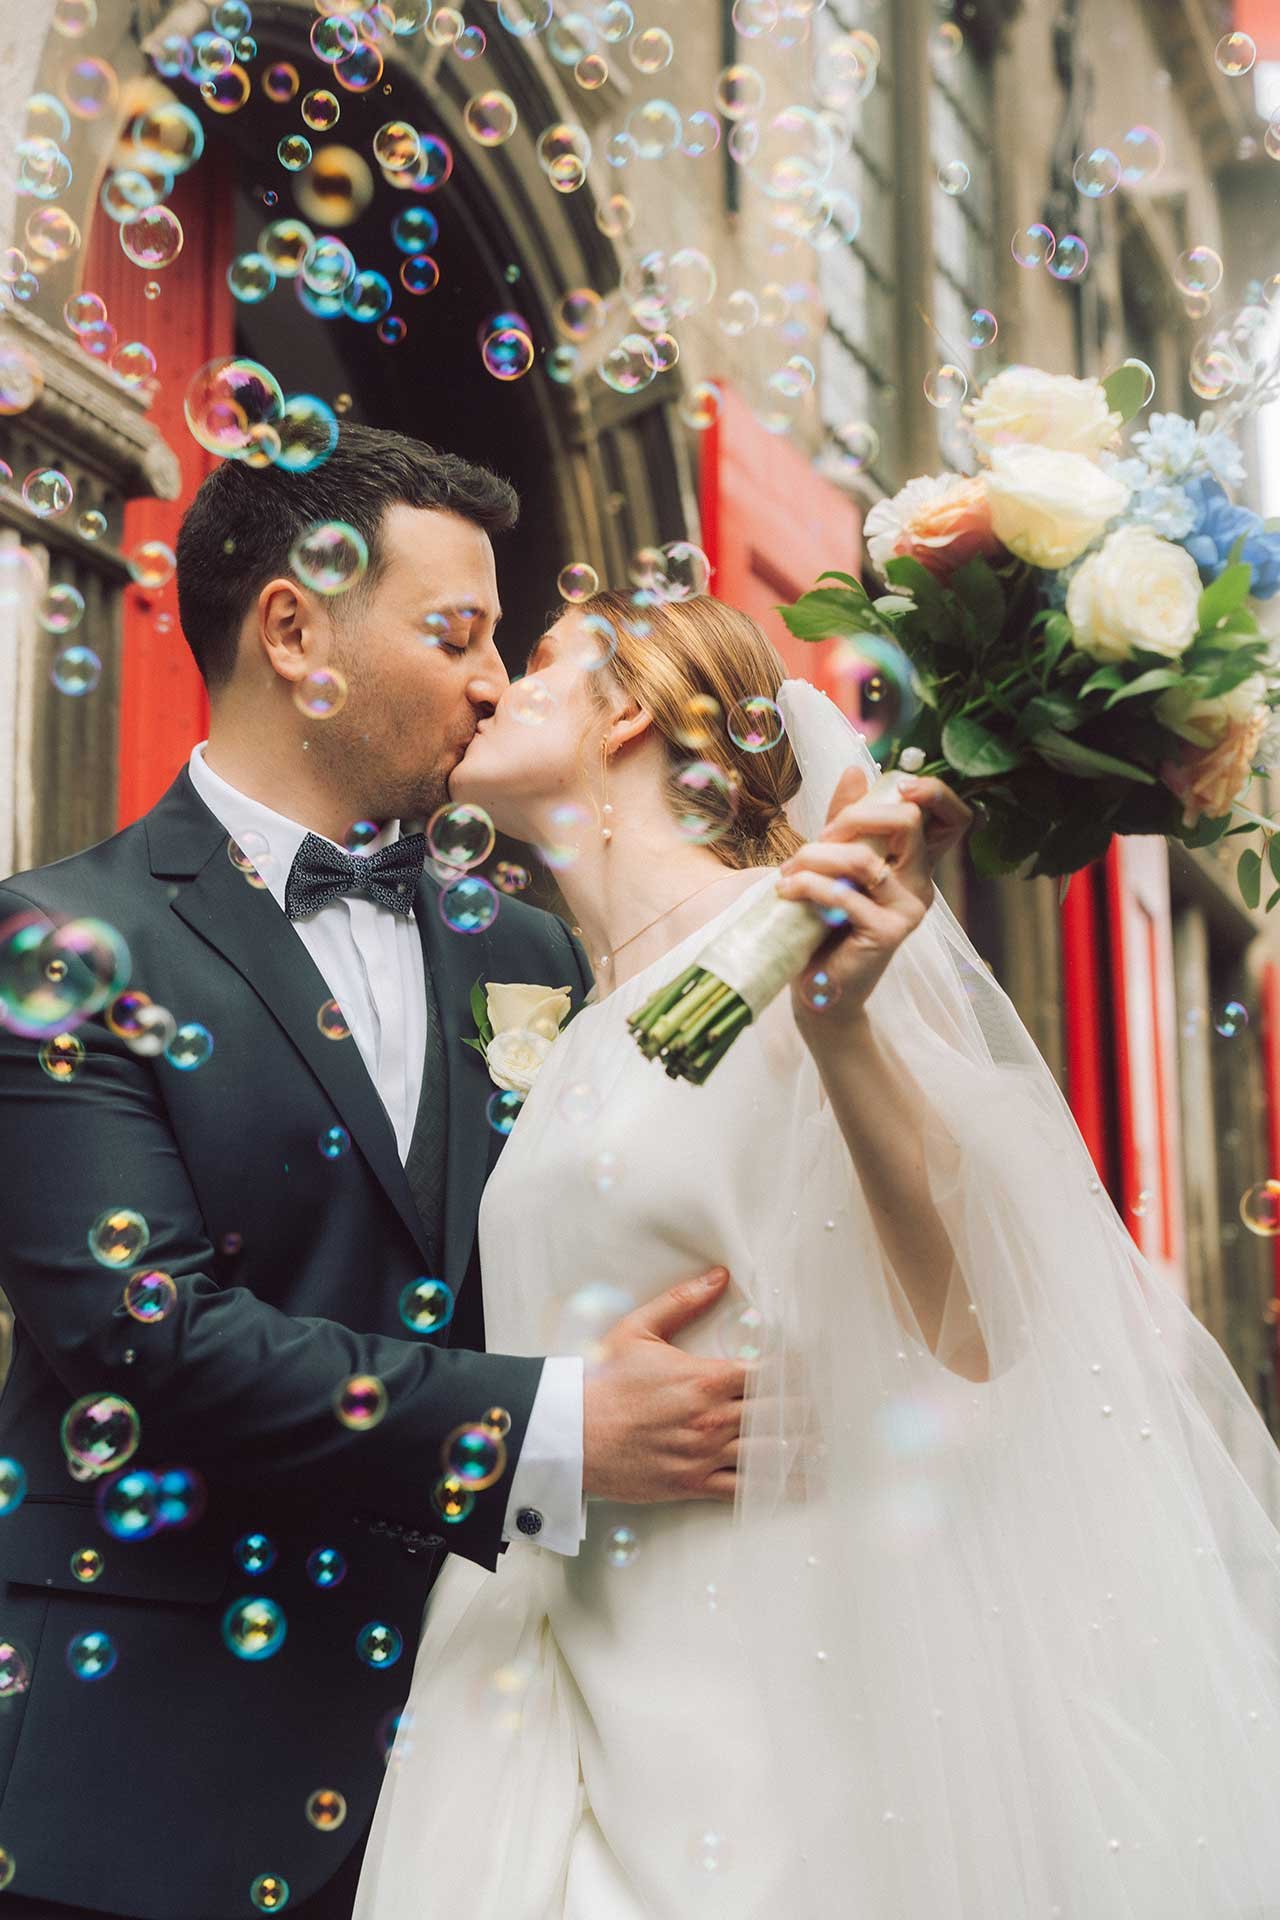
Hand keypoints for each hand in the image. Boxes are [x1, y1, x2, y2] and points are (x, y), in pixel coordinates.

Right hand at [581, 1267, 820, 1504]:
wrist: (570, 1434)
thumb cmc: (602, 1381)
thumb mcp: (639, 1330)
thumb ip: (682, 1301)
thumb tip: (719, 1275)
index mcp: (704, 1378)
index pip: (768, 1373)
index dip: (797, 1372)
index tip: (819, 1370)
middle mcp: (711, 1419)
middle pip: (776, 1414)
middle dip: (807, 1411)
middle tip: (833, 1408)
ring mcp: (704, 1455)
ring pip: (767, 1453)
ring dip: (801, 1449)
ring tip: (827, 1445)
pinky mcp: (692, 1484)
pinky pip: (743, 1489)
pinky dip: (774, 1487)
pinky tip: (799, 1485)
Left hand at [778, 764, 974, 1029]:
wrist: (821, 988)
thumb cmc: (827, 925)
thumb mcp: (835, 863)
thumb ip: (847, 820)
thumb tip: (856, 770)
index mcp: (915, 864)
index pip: (952, 818)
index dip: (935, 793)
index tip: (898, 785)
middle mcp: (922, 884)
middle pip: (908, 822)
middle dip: (855, 817)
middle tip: (818, 839)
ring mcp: (908, 910)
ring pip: (865, 859)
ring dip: (816, 856)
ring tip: (788, 872)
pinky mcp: (888, 934)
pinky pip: (845, 895)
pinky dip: (808, 887)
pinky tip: (786, 891)